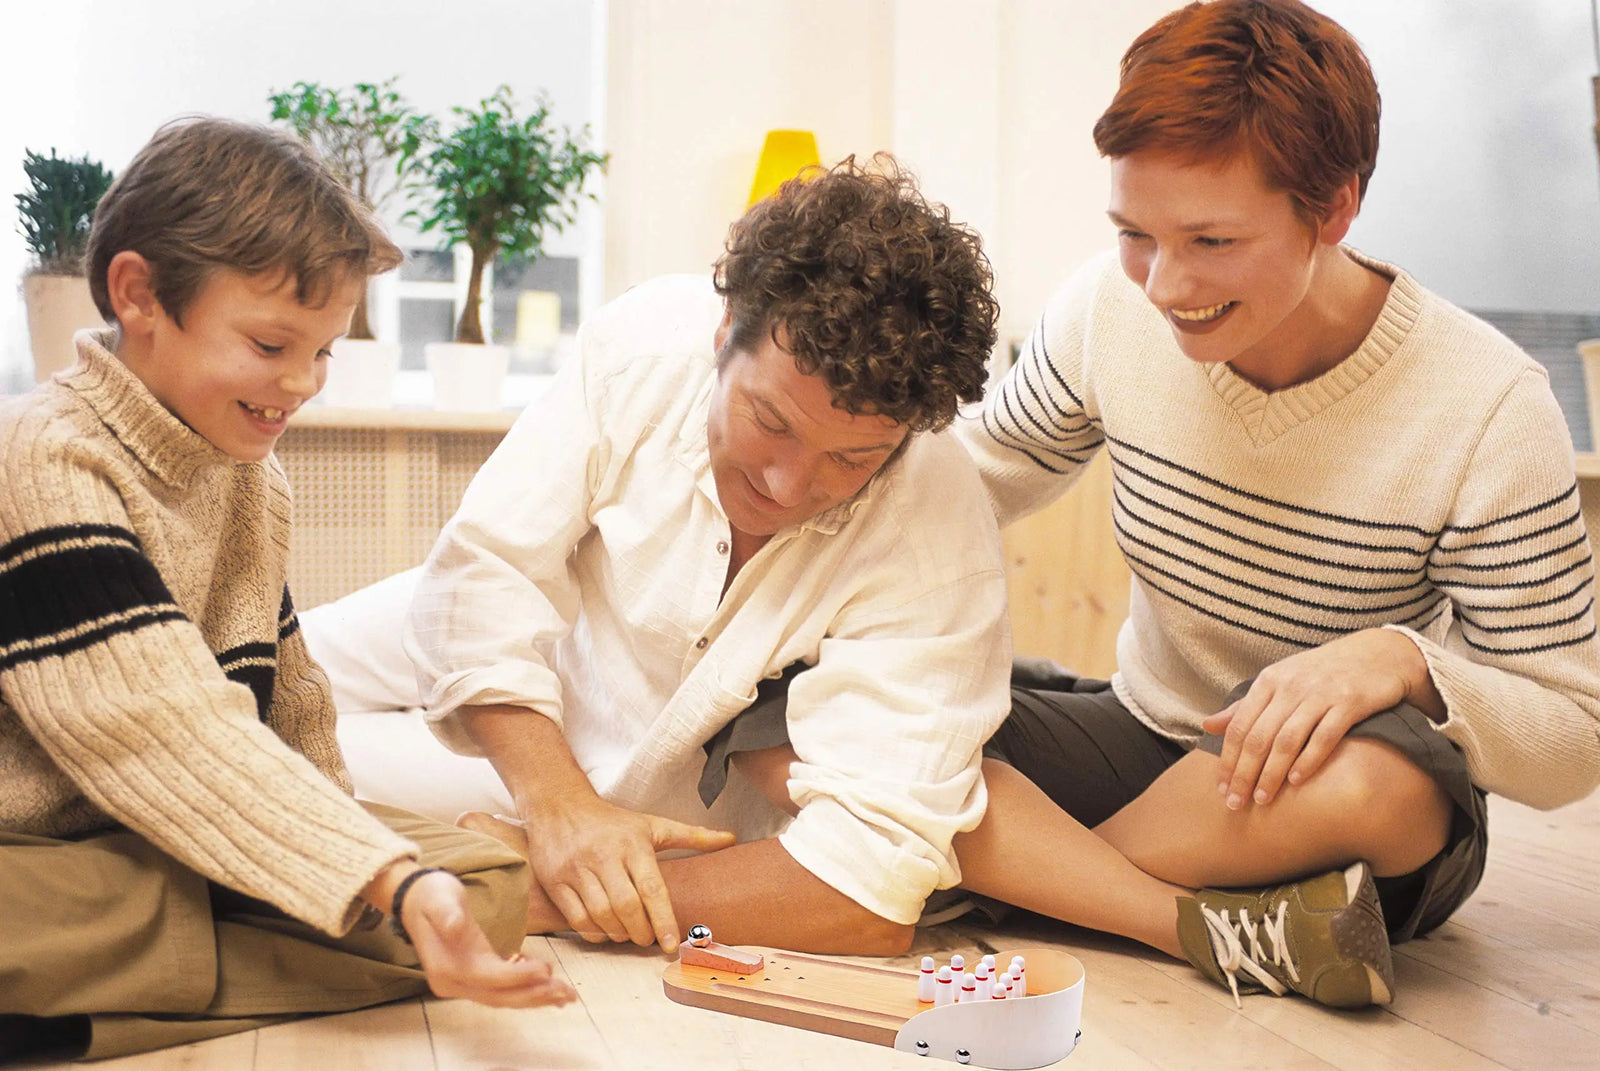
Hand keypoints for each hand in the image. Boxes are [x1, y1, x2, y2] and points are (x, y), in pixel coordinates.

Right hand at [397, 869, 576, 1007]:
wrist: (415, 899)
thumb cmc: (432, 895)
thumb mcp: (439, 898)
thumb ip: (447, 913)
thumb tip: (454, 925)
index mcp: (447, 966)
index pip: (488, 977)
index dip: (518, 976)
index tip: (546, 969)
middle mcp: (452, 982)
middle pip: (499, 996)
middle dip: (535, 995)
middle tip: (568, 992)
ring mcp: (461, 984)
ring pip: (503, 997)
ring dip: (535, 997)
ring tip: (566, 994)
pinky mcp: (471, 978)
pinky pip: (501, 990)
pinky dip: (525, 990)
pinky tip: (548, 988)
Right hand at [518, 795, 734, 950]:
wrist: (559, 805)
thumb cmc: (612, 822)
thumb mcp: (652, 825)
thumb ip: (691, 835)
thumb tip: (731, 838)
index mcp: (633, 843)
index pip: (652, 888)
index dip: (664, 920)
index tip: (672, 944)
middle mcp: (604, 856)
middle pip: (626, 906)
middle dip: (640, 931)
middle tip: (648, 939)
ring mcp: (577, 869)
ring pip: (601, 915)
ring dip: (617, 934)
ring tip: (628, 935)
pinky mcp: (555, 880)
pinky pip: (576, 918)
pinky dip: (593, 932)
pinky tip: (604, 932)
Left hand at [1201, 628, 1437, 808]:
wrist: (1377, 654)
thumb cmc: (1321, 672)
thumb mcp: (1280, 680)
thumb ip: (1245, 706)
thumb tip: (1208, 725)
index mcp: (1268, 681)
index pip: (1239, 726)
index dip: (1227, 760)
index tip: (1221, 788)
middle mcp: (1290, 686)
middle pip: (1259, 737)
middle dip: (1244, 774)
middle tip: (1236, 803)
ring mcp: (1320, 694)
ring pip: (1287, 740)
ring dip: (1272, 773)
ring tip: (1262, 799)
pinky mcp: (1349, 703)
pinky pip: (1325, 736)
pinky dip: (1309, 760)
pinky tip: (1297, 782)